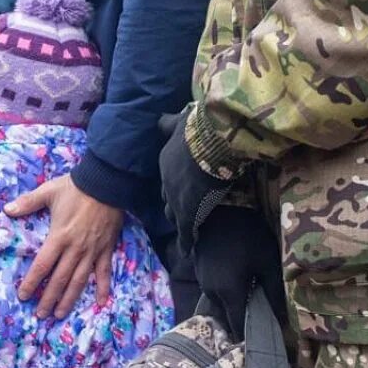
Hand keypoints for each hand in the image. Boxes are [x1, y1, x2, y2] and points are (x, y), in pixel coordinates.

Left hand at [5, 174, 122, 318]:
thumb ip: (28, 202)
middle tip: (41, 314)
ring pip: (79, 281)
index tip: (24, 296)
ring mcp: (92, 251)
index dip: (32, 282)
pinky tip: (101, 302)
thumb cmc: (75, 188)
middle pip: (59, 279)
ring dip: (69, 299)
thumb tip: (7, 210)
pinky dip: (103, 287)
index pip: (42, 266)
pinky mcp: (106, 249)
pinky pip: (104, 272)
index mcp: (59, 236)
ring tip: (60, 314)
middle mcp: (75, 249)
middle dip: (48, 298)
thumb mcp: (49, 191)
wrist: (106, 183)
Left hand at [159, 107, 231, 254]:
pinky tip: (189, 249)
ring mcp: (178, 199)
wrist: (207, 143)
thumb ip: (167, 123)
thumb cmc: (196, 130)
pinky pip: (186, 232)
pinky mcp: (190, 213)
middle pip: (168, 198)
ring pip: (174, 216)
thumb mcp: (178, 122)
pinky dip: (187, 241)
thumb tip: (160, 119)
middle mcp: (168, 182)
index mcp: (166, 162)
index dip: (176, 184)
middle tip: (182, 209)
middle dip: (174, 204)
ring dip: (180, 221)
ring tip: (186, 229)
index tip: (181, 187)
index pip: (168, 179)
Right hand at [194, 206, 285, 340]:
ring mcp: (202, 277)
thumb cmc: (247, 233)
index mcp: (228, 292)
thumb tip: (282, 319)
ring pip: (218, 299)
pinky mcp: (198, 265)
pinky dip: (223, 286)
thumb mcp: (267, 260)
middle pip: (226, 313)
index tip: (260, 337)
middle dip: (240, 316)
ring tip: (249, 291)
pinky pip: (213, 285)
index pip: (237, 325)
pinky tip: (236, 274)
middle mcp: (210, 290)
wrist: (220, 205)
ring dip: (231, 299)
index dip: (248, 334)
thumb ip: (273, 291)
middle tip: (259, 310)